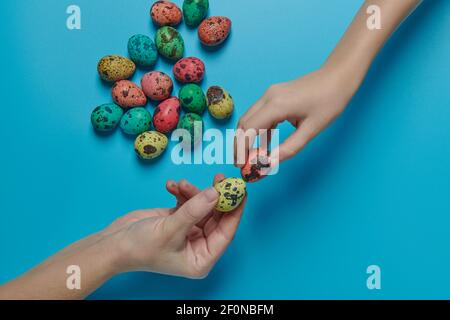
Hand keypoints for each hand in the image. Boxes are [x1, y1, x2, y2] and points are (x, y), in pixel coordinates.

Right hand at [104, 174, 245, 278]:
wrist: (113, 244)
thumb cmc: (140, 248)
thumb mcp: (170, 229)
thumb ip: (194, 210)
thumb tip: (216, 193)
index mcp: (202, 258)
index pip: (226, 233)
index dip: (235, 211)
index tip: (240, 191)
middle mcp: (198, 246)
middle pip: (216, 217)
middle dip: (215, 197)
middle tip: (219, 177)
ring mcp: (188, 231)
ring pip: (202, 207)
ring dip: (193, 192)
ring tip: (182, 184)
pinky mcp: (178, 219)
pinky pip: (187, 202)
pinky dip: (181, 193)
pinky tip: (171, 186)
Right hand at [235, 67, 356, 164]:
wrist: (337, 76)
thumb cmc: (329, 101)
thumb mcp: (312, 129)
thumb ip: (290, 148)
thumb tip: (270, 163)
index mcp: (277, 105)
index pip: (249, 129)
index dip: (242, 149)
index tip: (241, 165)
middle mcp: (268, 97)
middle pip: (243, 123)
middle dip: (239, 145)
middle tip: (241, 164)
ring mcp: (269, 94)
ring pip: (249, 118)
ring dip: (246, 137)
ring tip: (250, 157)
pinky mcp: (274, 95)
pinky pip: (259, 114)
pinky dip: (257, 129)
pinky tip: (263, 143)